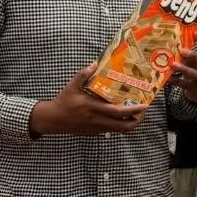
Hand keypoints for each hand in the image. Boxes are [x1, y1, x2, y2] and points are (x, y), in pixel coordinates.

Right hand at [30, 64, 145, 135]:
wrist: (52, 120)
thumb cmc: (63, 102)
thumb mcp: (71, 86)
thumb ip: (83, 75)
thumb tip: (94, 63)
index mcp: (93, 108)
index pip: (118, 112)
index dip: (133, 111)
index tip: (144, 106)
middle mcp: (97, 120)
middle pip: (124, 126)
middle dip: (137, 120)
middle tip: (143, 111)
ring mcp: (97, 128)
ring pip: (120, 131)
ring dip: (131, 123)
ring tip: (137, 114)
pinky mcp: (94, 132)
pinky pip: (112, 130)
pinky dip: (121, 125)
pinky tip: (123, 117)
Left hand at [172, 41, 196, 103]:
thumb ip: (191, 54)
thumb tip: (179, 44)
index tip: (196, 33)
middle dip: (195, 56)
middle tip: (182, 51)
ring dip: (185, 69)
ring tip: (173, 64)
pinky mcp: (196, 89)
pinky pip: (186, 85)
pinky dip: (176, 81)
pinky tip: (168, 77)